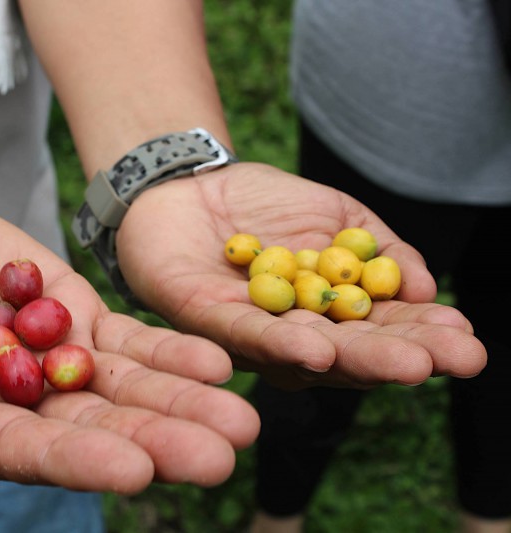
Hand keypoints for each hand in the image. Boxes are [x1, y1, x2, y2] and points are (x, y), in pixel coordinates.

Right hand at [0, 201, 258, 493]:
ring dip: (183, 402)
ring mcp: (56, 362)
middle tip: (220, 454)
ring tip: (241, 417)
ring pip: (127, 390)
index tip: (136, 469)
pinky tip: (217, 363)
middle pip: (97, 430)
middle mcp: (24, 408)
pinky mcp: (78, 318)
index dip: (80, 462)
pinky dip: (170, 352)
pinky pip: (129, 341)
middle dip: (158, 441)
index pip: (27, 454)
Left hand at [115, 162, 486, 389]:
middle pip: (350, 353)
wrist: (191, 183)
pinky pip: (244, 334)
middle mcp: (292, 335)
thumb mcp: (337, 215)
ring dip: (356, 359)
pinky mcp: (204, 319)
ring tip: (405, 363)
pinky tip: (318, 349)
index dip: (422, 337)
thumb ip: (380, 248)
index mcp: (327, 315)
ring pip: (305, 352)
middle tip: (456, 360)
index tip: (467, 340)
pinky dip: (281, 342)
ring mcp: (249, 334)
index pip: (380, 331)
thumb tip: (424, 288)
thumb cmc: (264, 205)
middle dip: (402, 355)